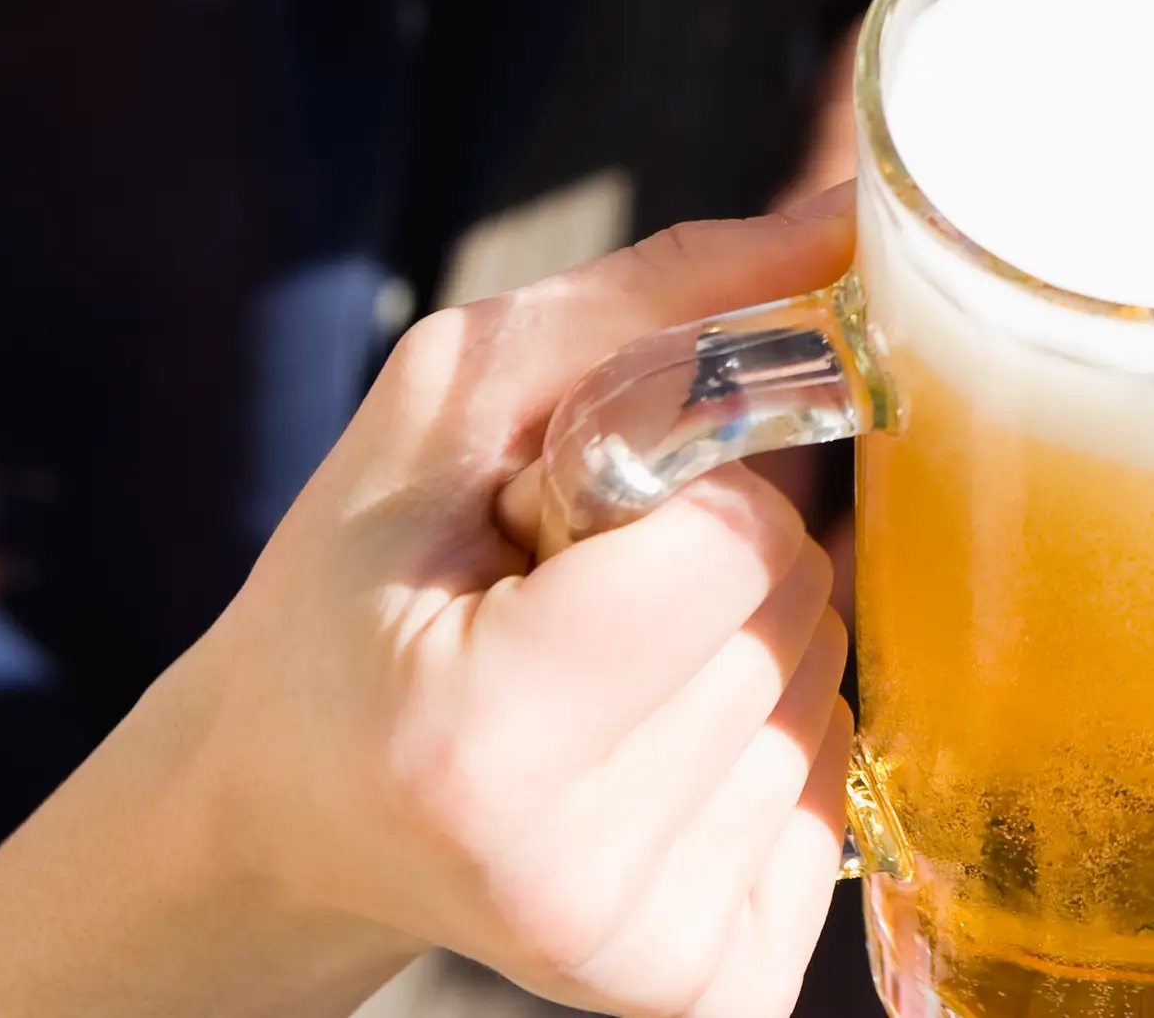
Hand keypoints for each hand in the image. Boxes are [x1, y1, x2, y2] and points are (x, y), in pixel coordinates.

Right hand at [168, 205, 862, 1017]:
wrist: (288, 810)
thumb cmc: (364, 584)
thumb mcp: (458, 399)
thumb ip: (669, 296)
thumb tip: (865, 213)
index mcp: (478, 739)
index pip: (738, 545)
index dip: (682, 493)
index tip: (564, 522)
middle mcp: (566, 876)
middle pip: (795, 616)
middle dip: (716, 565)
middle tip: (574, 601)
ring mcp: (644, 954)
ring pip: (828, 692)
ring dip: (743, 646)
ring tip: (603, 673)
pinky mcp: (707, 991)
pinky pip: (843, 785)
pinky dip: (767, 736)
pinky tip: (650, 747)